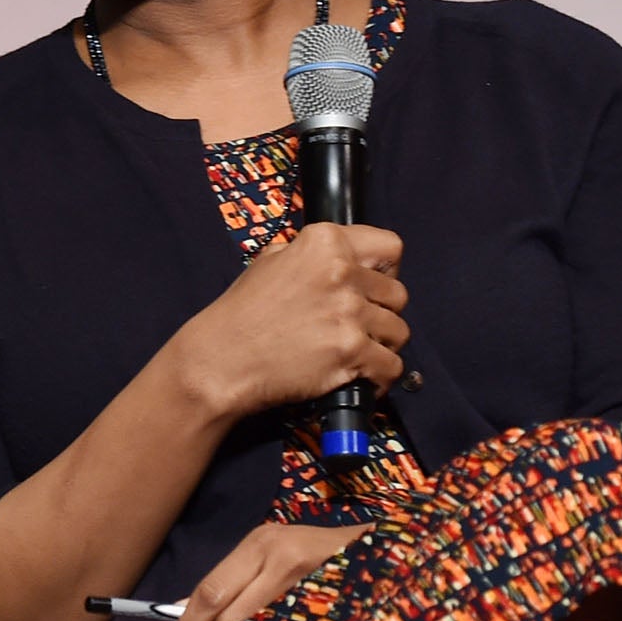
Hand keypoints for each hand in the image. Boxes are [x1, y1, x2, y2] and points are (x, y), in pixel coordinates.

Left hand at [164, 521, 368, 620]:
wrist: (379, 549)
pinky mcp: (322, 600)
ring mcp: (301, 579)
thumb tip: (187, 607)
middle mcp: (276, 556)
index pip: (210, 589)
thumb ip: (236, 579)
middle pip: (223, 608)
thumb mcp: (273, 552)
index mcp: (259, 543)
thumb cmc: (321, 551)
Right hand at [171, 221, 409, 421]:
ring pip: (399, 332)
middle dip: (381, 312)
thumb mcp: (269, 262)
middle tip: (355, 325)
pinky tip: (359, 377)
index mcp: (323, 243)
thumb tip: (339, 260)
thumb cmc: (242, 314)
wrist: (223, 358)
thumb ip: (308, 255)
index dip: (384, 270)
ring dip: (381, 345)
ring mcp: (349, 312)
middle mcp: (341, 272)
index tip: (373, 285)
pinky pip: (391, 366)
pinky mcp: (352, 350)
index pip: (389, 248)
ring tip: (354, 353)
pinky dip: (379, 378)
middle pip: (398, 295)